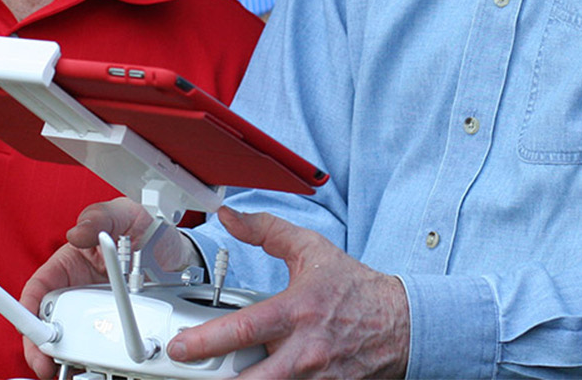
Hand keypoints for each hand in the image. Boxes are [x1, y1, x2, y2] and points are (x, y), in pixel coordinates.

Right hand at [19, 198, 200, 376]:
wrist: (180, 255)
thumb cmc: (147, 231)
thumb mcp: (126, 214)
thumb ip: (101, 216)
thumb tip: (76, 233)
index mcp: (69, 265)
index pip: (38, 289)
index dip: (27, 310)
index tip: (30, 328)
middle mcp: (77, 292)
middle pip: (50, 323)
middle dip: (43, 345)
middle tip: (48, 361)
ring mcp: (96, 313)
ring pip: (73, 341)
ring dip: (69, 357)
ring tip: (74, 370)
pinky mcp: (116, 329)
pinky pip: (101, 349)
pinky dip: (98, 361)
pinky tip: (102, 369)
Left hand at [166, 207, 409, 378]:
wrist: (401, 324)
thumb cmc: (354, 289)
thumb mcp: (311, 249)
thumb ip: (267, 231)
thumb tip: (230, 217)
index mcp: (295, 312)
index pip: (242, 330)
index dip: (204, 342)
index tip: (180, 347)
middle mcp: (304, 352)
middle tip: (192, 375)